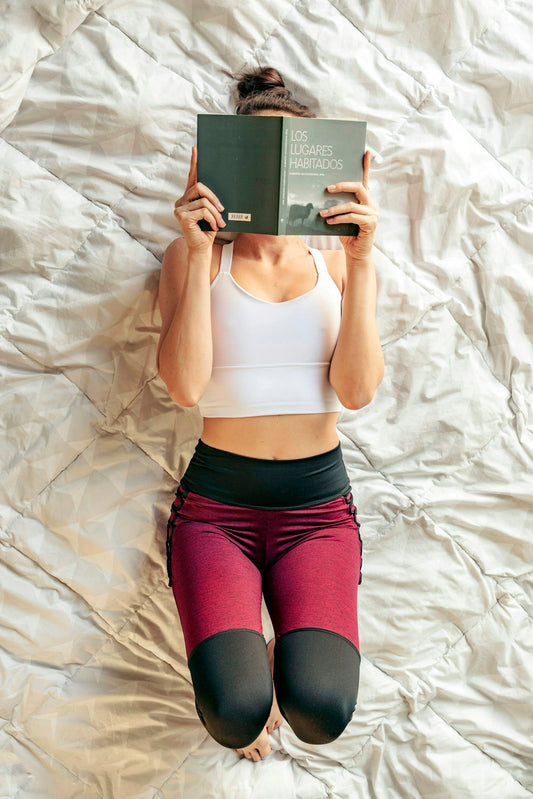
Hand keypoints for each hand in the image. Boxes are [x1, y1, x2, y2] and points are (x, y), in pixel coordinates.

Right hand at [173, 146, 225, 252]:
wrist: (202, 249)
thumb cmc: (208, 231)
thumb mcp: (213, 213)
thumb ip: (212, 201)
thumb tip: (220, 189)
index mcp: (189, 198)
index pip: (191, 177)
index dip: (194, 163)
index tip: (196, 149)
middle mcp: (181, 201)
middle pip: (199, 186)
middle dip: (214, 198)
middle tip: (223, 210)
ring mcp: (179, 208)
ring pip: (203, 200)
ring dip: (216, 213)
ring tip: (220, 223)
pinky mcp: (181, 216)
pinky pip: (203, 210)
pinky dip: (212, 218)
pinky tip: (214, 226)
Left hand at [320, 150, 377, 264]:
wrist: (355, 254)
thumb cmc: (347, 235)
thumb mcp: (341, 218)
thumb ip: (338, 206)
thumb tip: (324, 197)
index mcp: (365, 200)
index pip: (365, 180)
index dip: (366, 166)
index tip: (366, 151)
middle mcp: (371, 204)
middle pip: (359, 187)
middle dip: (342, 186)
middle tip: (327, 189)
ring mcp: (372, 214)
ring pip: (351, 205)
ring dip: (334, 208)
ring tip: (322, 213)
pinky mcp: (370, 224)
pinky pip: (352, 216)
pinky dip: (339, 218)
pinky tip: (330, 221)